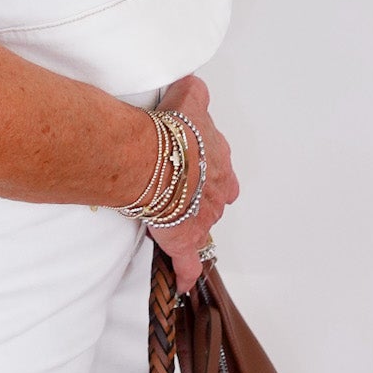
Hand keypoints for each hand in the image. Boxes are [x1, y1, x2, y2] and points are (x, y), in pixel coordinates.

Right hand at [145, 72, 238, 295]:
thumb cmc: (169, 130)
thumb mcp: (189, 98)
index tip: (193, 167)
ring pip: (201, 225)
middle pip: (214, 199)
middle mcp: (217, 192)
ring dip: (190, 223)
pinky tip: (185, 283)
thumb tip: (195, 88)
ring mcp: (202, 219)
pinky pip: (188, 263)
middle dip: (200, 197)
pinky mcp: (183, 240)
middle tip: (180, 192)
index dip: (207, 169)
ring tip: (172, 220)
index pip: (221, 169)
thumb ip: (196, 95)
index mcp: (220, 161)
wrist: (152, 159)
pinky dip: (186, 273)